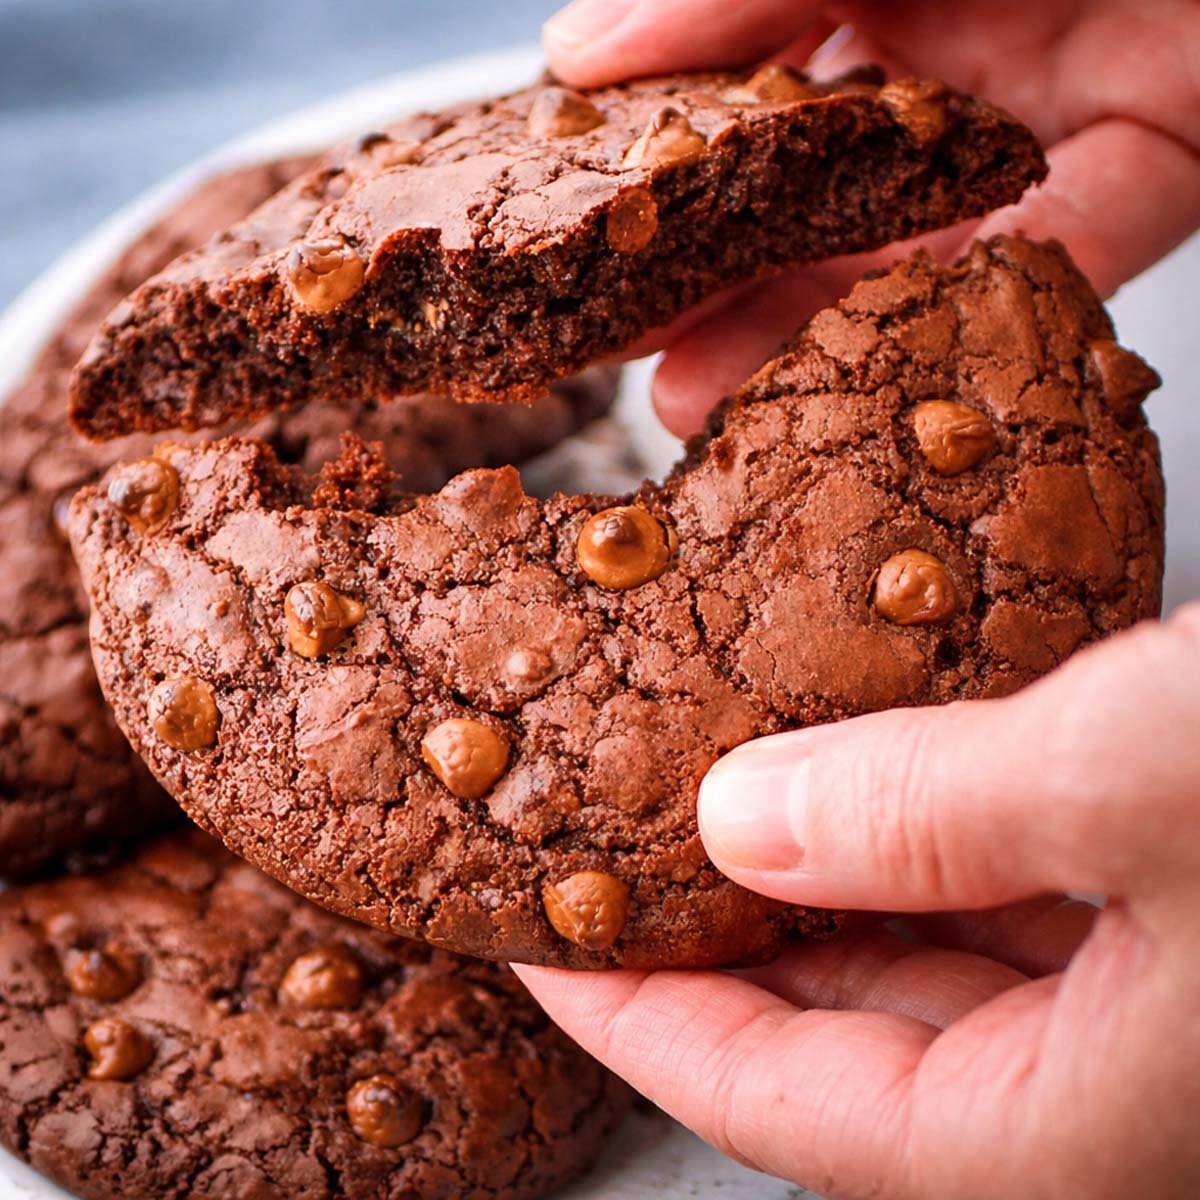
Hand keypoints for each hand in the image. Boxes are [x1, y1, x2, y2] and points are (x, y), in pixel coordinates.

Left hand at [516, 604, 1199, 1198]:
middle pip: (843, 1040)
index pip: (777, 1101)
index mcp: (1070, 1130)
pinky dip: (922, 844)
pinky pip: (1001, 901)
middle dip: (717, 943)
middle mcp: (1101, 1095)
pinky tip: (874, 766)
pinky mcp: (1173, 917)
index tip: (535, 940)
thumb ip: (920, 813)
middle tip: (612, 855)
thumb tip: (737, 820)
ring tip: (715, 796)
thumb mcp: (1120, 777)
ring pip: (926, 965)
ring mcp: (1143, 1014)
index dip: (636, 1021)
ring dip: (822, 884)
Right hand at [542, 0, 1199, 436]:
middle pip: (805, 196)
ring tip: (700, 395)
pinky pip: (1058, 254)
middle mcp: (944, 54)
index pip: (732, 92)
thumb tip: (579, 53)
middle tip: (622, 353)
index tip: (575, 243)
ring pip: (906, 249)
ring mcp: (1036, 116)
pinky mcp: (1146, 162)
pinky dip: (974, 311)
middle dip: (709, 286)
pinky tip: (870, 372)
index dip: (650, 174)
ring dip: (804, 331)